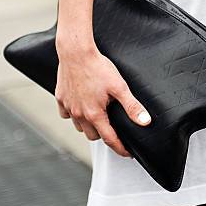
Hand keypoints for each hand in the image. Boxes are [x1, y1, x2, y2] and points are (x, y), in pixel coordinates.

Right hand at [55, 42, 150, 156]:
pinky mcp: (60, 99)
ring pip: (79, 127)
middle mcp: (80, 114)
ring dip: (89, 125)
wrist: (75, 52)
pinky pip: (67, 114)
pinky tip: (81, 106)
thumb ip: (132, 106)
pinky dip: (74, 115)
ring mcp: (69, 107)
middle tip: (113, 128)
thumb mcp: (119, 87)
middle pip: (93, 135)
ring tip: (98, 117)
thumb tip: (145, 122)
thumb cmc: (97, 67)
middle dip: (104, 135)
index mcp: (95, 114)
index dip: (120, 148)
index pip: (109, 139)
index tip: (127, 153)